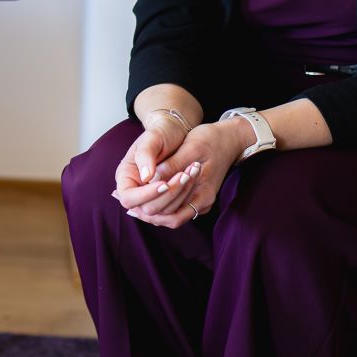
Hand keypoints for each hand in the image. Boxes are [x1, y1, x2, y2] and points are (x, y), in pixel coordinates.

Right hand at [112, 113, 186, 207]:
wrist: (174, 132)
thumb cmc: (160, 133)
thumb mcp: (152, 139)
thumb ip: (145, 156)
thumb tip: (145, 178)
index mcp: (126, 177)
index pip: (128, 198)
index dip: (145, 195)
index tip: (164, 184)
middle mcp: (136, 191)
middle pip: (147, 209)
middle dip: (168, 196)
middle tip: (183, 176)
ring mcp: (152, 198)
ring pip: (163, 214)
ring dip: (180, 197)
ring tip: (190, 174)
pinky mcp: (166, 200)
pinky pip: (174, 211)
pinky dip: (185, 199)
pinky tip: (192, 182)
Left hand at [113, 118, 248, 227]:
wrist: (231, 138)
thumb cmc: (211, 139)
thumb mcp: (191, 147)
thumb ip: (171, 165)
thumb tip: (148, 178)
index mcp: (203, 192)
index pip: (168, 213)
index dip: (147, 203)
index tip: (131, 192)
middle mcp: (203, 202)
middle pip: (167, 218)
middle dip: (146, 208)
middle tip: (126, 195)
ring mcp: (202, 202)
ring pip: (171, 217)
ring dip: (151, 208)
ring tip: (132, 198)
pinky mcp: (199, 198)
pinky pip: (177, 209)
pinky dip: (160, 205)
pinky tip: (146, 195)